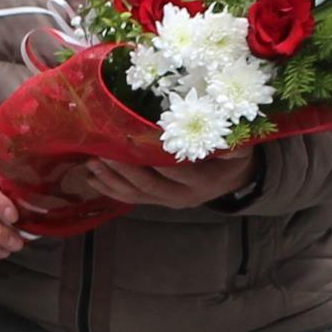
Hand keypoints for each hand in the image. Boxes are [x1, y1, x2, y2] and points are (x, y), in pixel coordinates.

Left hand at [77, 148, 254, 210]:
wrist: (232, 181)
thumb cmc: (232, 159)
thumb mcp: (240, 149)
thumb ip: (232, 143)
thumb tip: (221, 129)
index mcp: (201, 181)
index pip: (174, 170)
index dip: (154, 156)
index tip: (134, 138)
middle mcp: (182, 196)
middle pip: (149, 184)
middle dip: (124, 168)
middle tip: (103, 151)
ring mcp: (167, 202)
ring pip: (135, 194)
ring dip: (111, 179)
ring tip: (91, 162)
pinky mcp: (157, 202)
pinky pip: (131, 198)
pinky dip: (110, 189)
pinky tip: (92, 178)